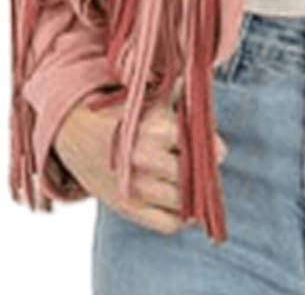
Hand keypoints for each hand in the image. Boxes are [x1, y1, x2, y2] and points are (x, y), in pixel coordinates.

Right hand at [52, 85, 227, 234]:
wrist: (75, 130)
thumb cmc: (123, 110)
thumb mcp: (154, 97)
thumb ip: (185, 98)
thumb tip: (213, 94)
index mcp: (157, 128)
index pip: (206, 147)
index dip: (214, 148)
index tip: (213, 146)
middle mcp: (148, 160)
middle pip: (198, 176)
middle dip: (205, 170)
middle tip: (203, 166)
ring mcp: (137, 188)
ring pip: (187, 203)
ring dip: (194, 194)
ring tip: (192, 182)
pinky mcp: (128, 208)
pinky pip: (168, 224)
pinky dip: (180, 217)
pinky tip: (180, 202)